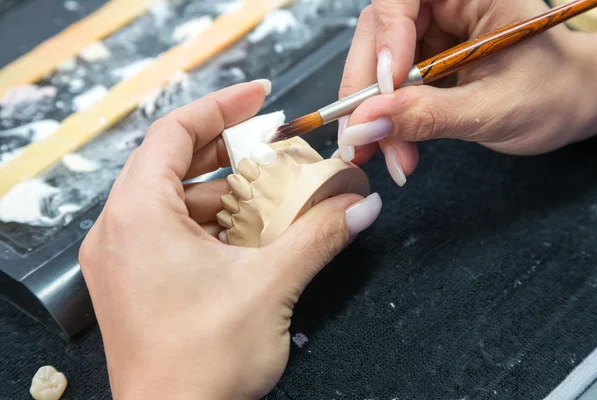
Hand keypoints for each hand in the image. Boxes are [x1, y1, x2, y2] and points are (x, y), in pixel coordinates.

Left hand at [79, 82, 381, 398]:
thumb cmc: (198, 368)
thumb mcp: (269, 287)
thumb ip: (318, 237)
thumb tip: (357, 207)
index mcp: (137, 217)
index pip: (172, 131)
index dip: (220, 107)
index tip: (258, 98)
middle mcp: (120, 231)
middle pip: (173, 161)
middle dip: (228, 150)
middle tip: (272, 146)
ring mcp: (124, 257)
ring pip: (175, 198)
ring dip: (224, 190)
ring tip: (270, 193)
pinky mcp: (136, 279)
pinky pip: (172, 229)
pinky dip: (211, 221)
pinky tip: (249, 231)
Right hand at [337, 0, 596, 185]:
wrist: (567, 107)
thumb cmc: (551, 94)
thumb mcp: (491, 109)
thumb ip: (428, 115)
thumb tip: (367, 124)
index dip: (386, 39)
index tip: (385, 90)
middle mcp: (444, 6)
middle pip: (378, 34)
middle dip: (368, 92)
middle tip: (365, 140)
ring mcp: (429, 34)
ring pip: (375, 64)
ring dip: (373, 114)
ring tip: (391, 155)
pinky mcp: (420, 61)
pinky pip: (386, 86)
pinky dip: (385, 119)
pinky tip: (394, 146)